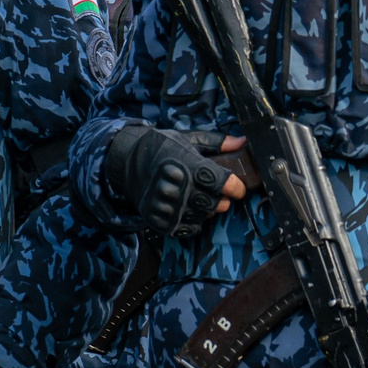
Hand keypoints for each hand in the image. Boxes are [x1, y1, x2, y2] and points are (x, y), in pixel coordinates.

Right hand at [102, 126, 247, 235]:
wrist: (122, 159)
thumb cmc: (159, 147)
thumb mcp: (188, 139)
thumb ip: (217, 143)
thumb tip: (244, 142)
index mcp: (186, 164)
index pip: (223, 183)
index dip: (235, 187)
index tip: (236, 187)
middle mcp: (175, 185)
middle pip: (215, 203)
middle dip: (221, 200)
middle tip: (217, 194)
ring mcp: (164, 203)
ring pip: (201, 217)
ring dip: (206, 211)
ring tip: (200, 200)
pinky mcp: (156, 216)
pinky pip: (185, 228)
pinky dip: (192, 222)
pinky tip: (188, 210)